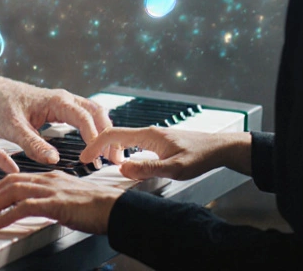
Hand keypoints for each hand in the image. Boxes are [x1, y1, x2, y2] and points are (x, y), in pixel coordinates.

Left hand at [0, 75, 112, 164]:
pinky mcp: (60, 109)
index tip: (99, 159)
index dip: (95, 139)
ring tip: (110, 155)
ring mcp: (64, 102)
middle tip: (115, 159)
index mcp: (56, 101)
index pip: (84, 118)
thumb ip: (32, 144)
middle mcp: (64, 99)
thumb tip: (54, 160)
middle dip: (108, 135)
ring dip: (104, 131)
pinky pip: (85, 116)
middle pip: (97, 114)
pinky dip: (96, 129)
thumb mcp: (12, 128)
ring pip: (94, 113)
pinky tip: (96, 146)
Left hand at [0, 171, 122, 233]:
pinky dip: (5, 215)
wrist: (117, 209)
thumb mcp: (72, 201)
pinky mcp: (55, 203)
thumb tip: (42, 210)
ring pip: (13, 191)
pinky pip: (23, 207)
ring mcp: (52, 190)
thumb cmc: (101, 208)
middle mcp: (50, 179)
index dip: (1, 187)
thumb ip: (56, 201)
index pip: (19, 177)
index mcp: (53, 177)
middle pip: (11, 181)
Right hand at [79, 128, 250, 180]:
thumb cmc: (200, 156)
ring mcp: (153, 136)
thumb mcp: (174, 168)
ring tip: (108, 167)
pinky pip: (134, 144)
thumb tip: (123, 169)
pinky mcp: (158, 142)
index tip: (84, 158)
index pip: (113, 135)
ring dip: (112, 151)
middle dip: (100, 149)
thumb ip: (147, 169)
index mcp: (148, 135)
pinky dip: (124, 152)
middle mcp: (149, 132)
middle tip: (91, 164)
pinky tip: (128, 163)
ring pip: (125, 140)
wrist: (218, 148)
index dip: (95, 146)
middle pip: (115, 135)